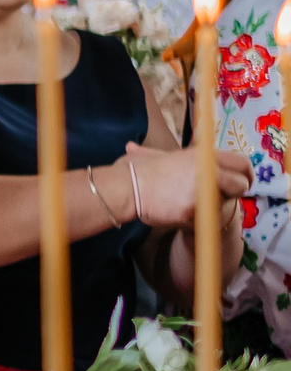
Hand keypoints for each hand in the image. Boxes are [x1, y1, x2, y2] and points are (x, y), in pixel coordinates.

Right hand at [124, 141, 255, 227]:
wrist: (125, 189)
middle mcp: (209, 173)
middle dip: (235, 192)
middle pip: (241, 185)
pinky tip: (179, 213)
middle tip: (222, 196)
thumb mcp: (157, 155)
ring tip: (190, 203)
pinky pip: (205, 221)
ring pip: (225, 205)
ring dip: (213, 207)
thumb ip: (171, 155)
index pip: (241, 163)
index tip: (242, 180)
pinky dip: (196, 221)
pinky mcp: (196, 213)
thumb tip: (147, 149)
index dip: (245, 174)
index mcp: (203, 157)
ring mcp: (204, 194)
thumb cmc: (138, 170)